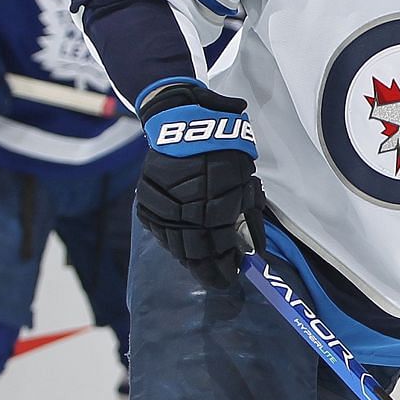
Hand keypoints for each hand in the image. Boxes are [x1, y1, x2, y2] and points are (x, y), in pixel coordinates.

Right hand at [135, 80, 263, 285]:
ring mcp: (163, 208)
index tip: (233, 276)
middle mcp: (186, 212)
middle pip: (195, 253)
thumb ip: (248, 216)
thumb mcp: (245, 180)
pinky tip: (183, 247)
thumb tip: (252, 248)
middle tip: (218, 278)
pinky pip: (160, 232)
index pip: (219, 249)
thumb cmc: (223, 148)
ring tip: (203, 265)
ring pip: (175, 245)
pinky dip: (172, 242)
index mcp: (214, 207)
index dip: (226, 267)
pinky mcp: (147, 202)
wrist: (183, 122)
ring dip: (190, 258)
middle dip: (208, 269)